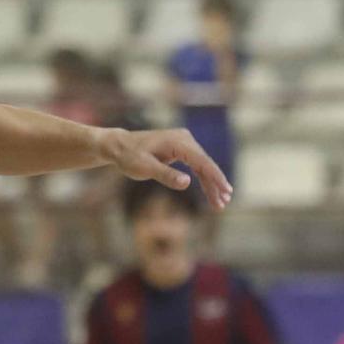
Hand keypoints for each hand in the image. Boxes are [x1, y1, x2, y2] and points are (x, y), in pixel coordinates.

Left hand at [98, 127, 232, 208]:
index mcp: (178, 142)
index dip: (215, 177)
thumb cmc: (129, 157)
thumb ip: (166, 175)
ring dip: (211, 184)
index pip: (202, 161)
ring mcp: (184, 143)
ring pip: (202, 166)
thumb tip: (187, 182)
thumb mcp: (145, 168)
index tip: (225, 191)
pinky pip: (195, 165)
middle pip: (206, 164)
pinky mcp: (181, 149)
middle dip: (215, 184)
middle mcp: (185, 139)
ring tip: (220, 202)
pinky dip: (202, 178)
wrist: (118, 146)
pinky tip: (210, 191)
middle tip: (224, 203)